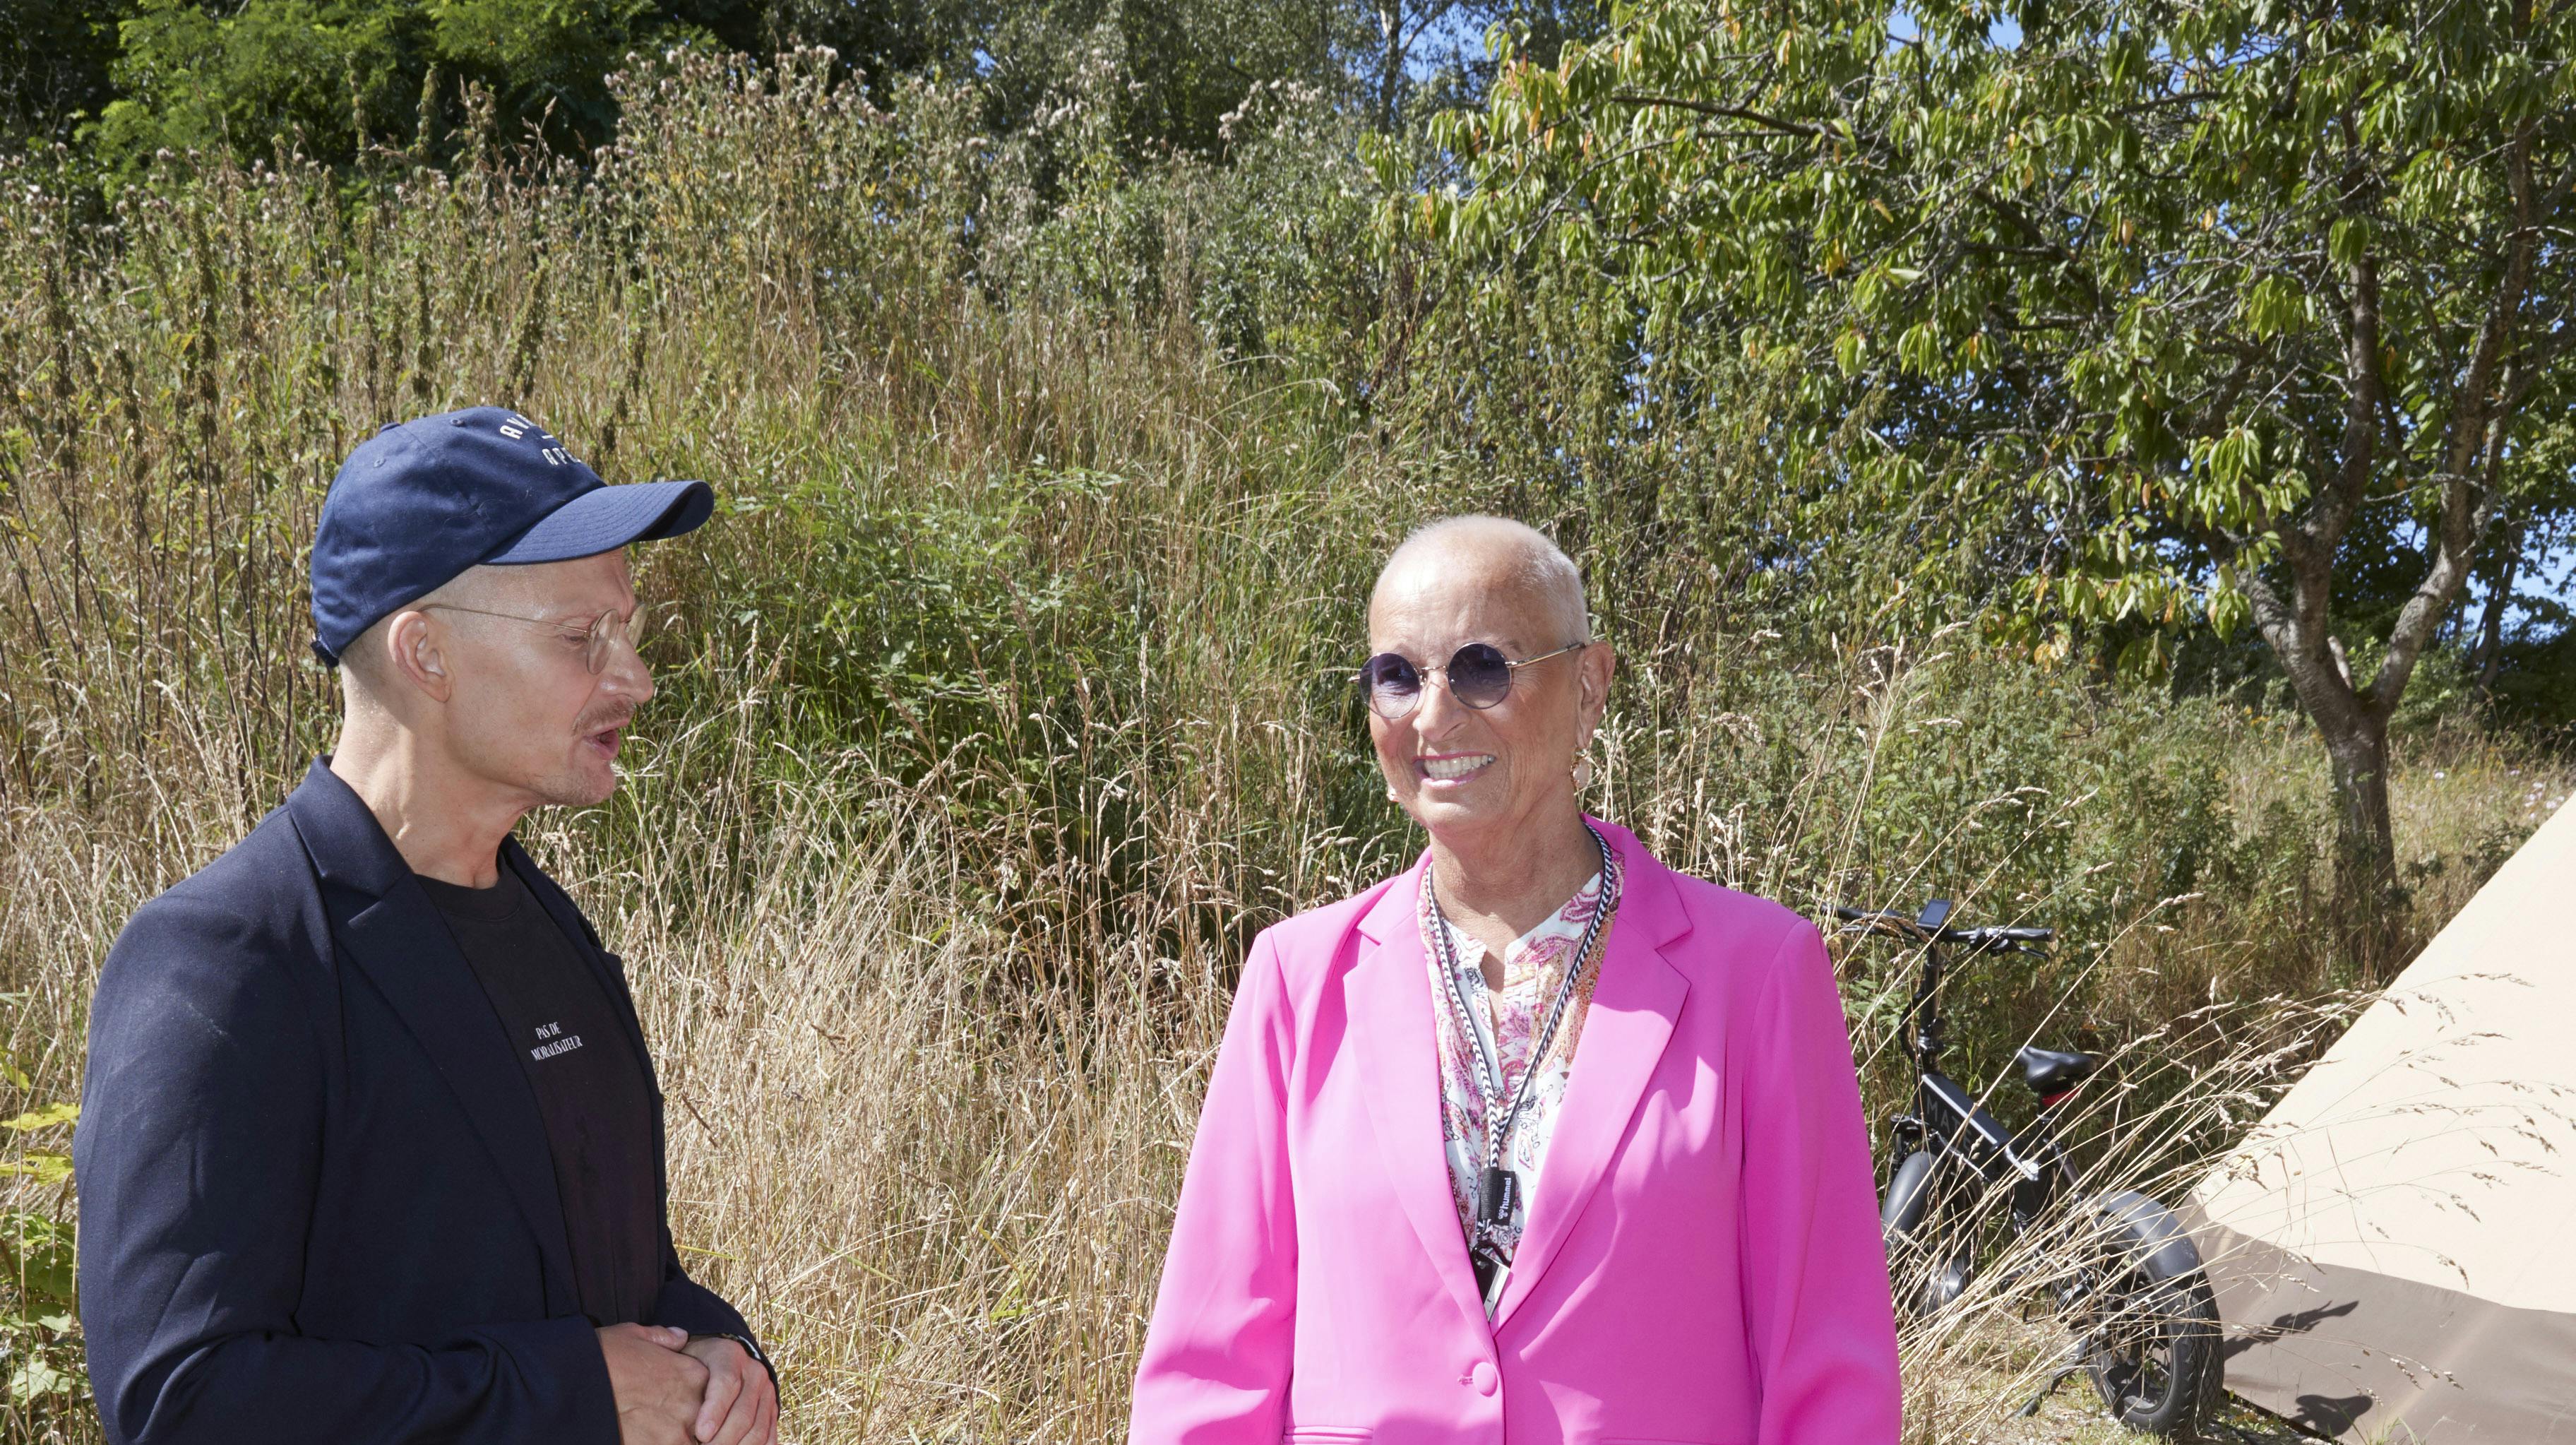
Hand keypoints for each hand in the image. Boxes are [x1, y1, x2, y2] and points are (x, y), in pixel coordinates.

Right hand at [598, 1323, 708, 1444]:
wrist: (571, 1384)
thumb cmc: (601, 1357)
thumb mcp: (634, 1335)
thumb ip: (664, 1337)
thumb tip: (680, 1337)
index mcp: (693, 1373)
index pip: (714, 1394)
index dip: (696, 1401)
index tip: (679, 1404)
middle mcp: (692, 1403)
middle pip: (706, 1424)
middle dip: (693, 1426)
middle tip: (664, 1421)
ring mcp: (677, 1432)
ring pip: (692, 1441)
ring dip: (676, 1437)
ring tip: (654, 1431)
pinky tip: (643, 1439)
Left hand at [681, 1335, 777, 1444]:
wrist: (717, 1360)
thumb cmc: (689, 1363)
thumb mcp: (680, 1355)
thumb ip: (671, 1351)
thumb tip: (674, 1341)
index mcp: (729, 1355)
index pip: (726, 1383)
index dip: (715, 1411)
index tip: (700, 1434)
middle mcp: (754, 1371)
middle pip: (743, 1413)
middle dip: (724, 1439)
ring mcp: (766, 1391)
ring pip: (758, 1428)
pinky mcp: (772, 1408)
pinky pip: (770, 1435)